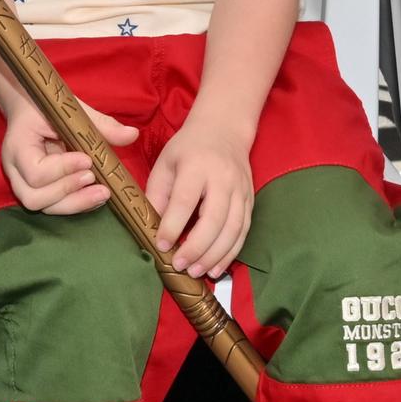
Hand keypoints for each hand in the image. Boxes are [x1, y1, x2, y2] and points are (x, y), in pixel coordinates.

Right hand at [1, 98, 139, 213]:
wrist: (27, 107)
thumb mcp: (70, 109)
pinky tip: (96, 196)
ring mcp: (22, 183)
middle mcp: (15, 170)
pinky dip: (75, 204)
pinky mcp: (36, 190)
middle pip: (34, 197)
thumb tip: (132, 134)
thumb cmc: (47, 106)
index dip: (63, 170)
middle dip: (67, 192)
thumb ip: (100, 124)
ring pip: (43, 207)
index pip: (35, 171)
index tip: (88, 159)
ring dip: (74, 203)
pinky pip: (52, 206)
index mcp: (18, 146)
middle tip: (94, 178)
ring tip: (102, 192)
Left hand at [146, 111, 253, 277]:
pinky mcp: (250, 200)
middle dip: (196, 247)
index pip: (185, 200)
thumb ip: (157, 194)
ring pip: (232, 229)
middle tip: (179, 265)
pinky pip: (243, 231)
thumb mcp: (165, 163)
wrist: (224, 130)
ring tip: (196, 272)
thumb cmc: (188, 148)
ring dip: (215, 255)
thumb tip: (150, 228)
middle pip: (214, 219)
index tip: (161, 245)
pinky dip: (230, 253)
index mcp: (197, 165)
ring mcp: (240, 190)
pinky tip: (216, 267)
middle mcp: (223, 178)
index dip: (172, 225)